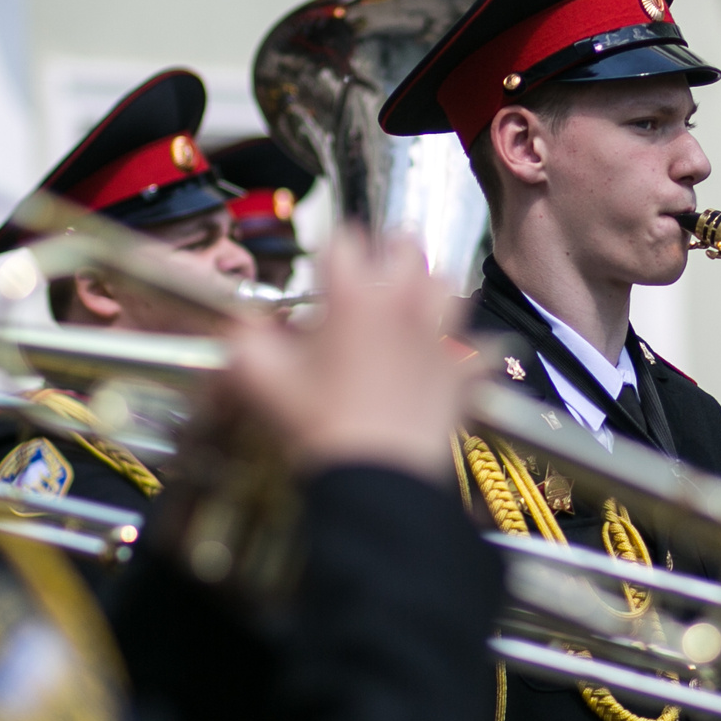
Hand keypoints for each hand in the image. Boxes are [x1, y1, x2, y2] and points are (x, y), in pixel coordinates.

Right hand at [219, 229, 470, 482]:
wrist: (377, 479)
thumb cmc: (317, 426)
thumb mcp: (261, 381)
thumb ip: (246, 341)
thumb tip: (244, 326)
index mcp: (353, 296)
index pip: (343, 240)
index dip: (329, 252)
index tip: (323, 272)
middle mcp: (401, 304)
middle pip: (405, 249)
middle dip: (386, 254)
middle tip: (369, 278)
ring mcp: (438, 335)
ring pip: (445, 284)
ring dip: (426, 288)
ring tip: (407, 306)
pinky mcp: (461, 370)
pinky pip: (475, 346)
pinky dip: (462, 347)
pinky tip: (444, 358)